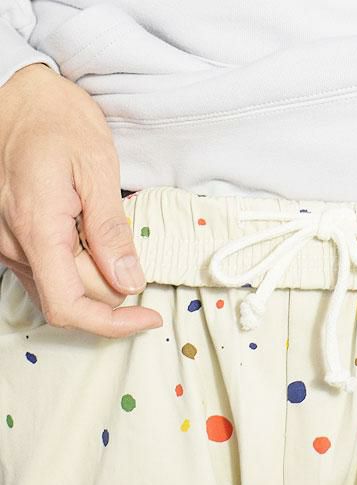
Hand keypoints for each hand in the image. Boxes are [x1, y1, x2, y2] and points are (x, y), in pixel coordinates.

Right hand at [0, 63, 161, 336]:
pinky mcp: (11, 240)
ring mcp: (7, 245)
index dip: (113, 324)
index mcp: (37, 228)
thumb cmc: (57, 122)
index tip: (148, 319)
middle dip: (114, 292)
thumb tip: (129, 282)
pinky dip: (79, 273)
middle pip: (74, 299)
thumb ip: (111, 231)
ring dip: (98, 283)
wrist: (17, 96)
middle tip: (141, 264)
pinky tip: (98, 250)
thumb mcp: (96, 168)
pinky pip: (48, 275)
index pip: (70, 306)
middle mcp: (13, 245)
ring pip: (60, 290)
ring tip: (119, 250)